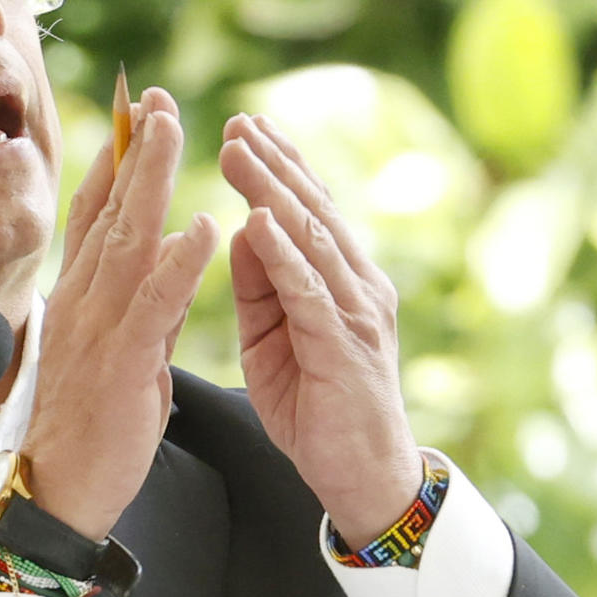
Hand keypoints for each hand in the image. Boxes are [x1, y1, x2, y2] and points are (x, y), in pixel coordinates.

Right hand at [24, 90, 219, 539]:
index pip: (97, 217)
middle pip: (109, 211)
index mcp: (79, 301)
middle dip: (133, 149)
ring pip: (127, 240)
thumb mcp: (119, 356)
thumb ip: (143, 305)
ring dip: (150, 180)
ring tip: (171, 127)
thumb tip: (171, 260)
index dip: (116, 162)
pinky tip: (202, 228)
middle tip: (155, 96)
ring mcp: (97, 330)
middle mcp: (81, 304)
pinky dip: (178, 264)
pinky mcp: (121, 365)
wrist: (55, 496)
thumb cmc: (86, 433)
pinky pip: (152, 305)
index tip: (135, 113)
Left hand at [220, 113, 420, 544]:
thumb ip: (261, 284)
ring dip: (272, 190)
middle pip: (311, 209)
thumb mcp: (273, 335)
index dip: (278, 164)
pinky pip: (310, 291)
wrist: (362, 476)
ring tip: (237, 152)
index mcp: (339, 278)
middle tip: (235, 120)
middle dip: (272, 162)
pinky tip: (257, 221)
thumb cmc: (316, 404)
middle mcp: (357, 283)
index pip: (308, 208)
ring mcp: (355, 312)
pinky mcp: (343, 347)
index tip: (242, 124)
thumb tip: (241, 226)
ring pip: (311, 237)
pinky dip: (283, 253)